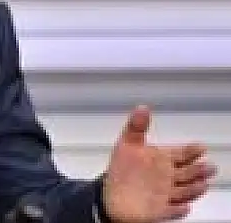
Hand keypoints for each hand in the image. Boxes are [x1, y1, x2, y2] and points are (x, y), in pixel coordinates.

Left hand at [103, 105, 216, 222]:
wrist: (109, 197)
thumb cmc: (119, 170)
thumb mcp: (126, 144)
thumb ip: (136, 126)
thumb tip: (142, 107)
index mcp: (159, 160)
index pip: (180, 153)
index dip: (191, 150)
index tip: (201, 146)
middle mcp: (165, 177)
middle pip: (186, 172)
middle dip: (198, 170)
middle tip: (209, 166)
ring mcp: (164, 194)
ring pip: (183, 191)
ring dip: (193, 188)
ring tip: (202, 184)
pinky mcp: (160, 211)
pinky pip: (171, 211)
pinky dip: (178, 209)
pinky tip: (185, 207)